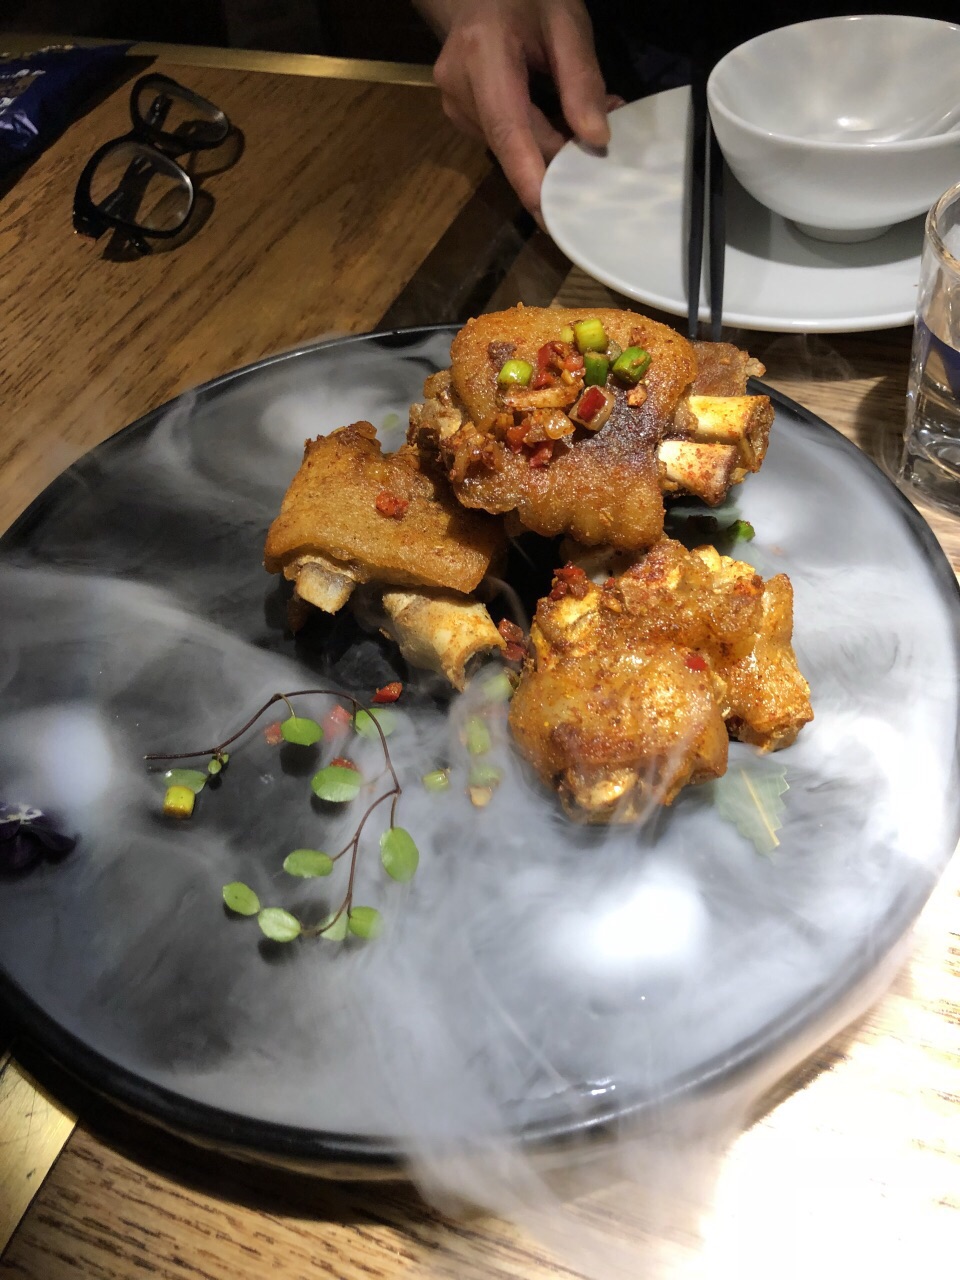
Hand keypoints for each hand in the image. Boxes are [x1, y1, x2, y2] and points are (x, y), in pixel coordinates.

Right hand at [416, 0, 612, 215]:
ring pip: (508, 147)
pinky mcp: (458, 115)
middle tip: (601, 160)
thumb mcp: (566, 22)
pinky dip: (533, 140)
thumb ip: (581, 79)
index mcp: (483, 55)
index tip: (552, 215)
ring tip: (583, 128)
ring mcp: (453, 104)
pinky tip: (555, 123)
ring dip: (548, 148)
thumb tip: (596, 139)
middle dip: (556, 161)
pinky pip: (502, 141)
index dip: (530, 177)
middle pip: (512, 145)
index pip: (508, 129)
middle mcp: (458, 86)